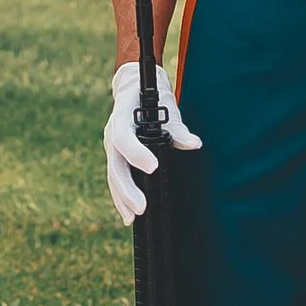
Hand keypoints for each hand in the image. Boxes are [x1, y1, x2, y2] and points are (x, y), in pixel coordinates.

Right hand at [103, 58, 201, 226]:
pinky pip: (116, 178)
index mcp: (122, 117)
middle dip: (127, 188)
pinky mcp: (115, 156)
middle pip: (116, 165)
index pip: (124, 138)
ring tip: (132, 218)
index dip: (136, 153)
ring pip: (113, 175)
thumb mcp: (166, 105)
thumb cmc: (152, 95)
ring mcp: (111, 146)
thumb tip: (194, 144)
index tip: (153, 167)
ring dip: (122, 198)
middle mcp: (112, 133)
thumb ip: (177, 127)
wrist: (133, 87)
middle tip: (142, 208)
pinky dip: (121, 197)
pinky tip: (129, 215)